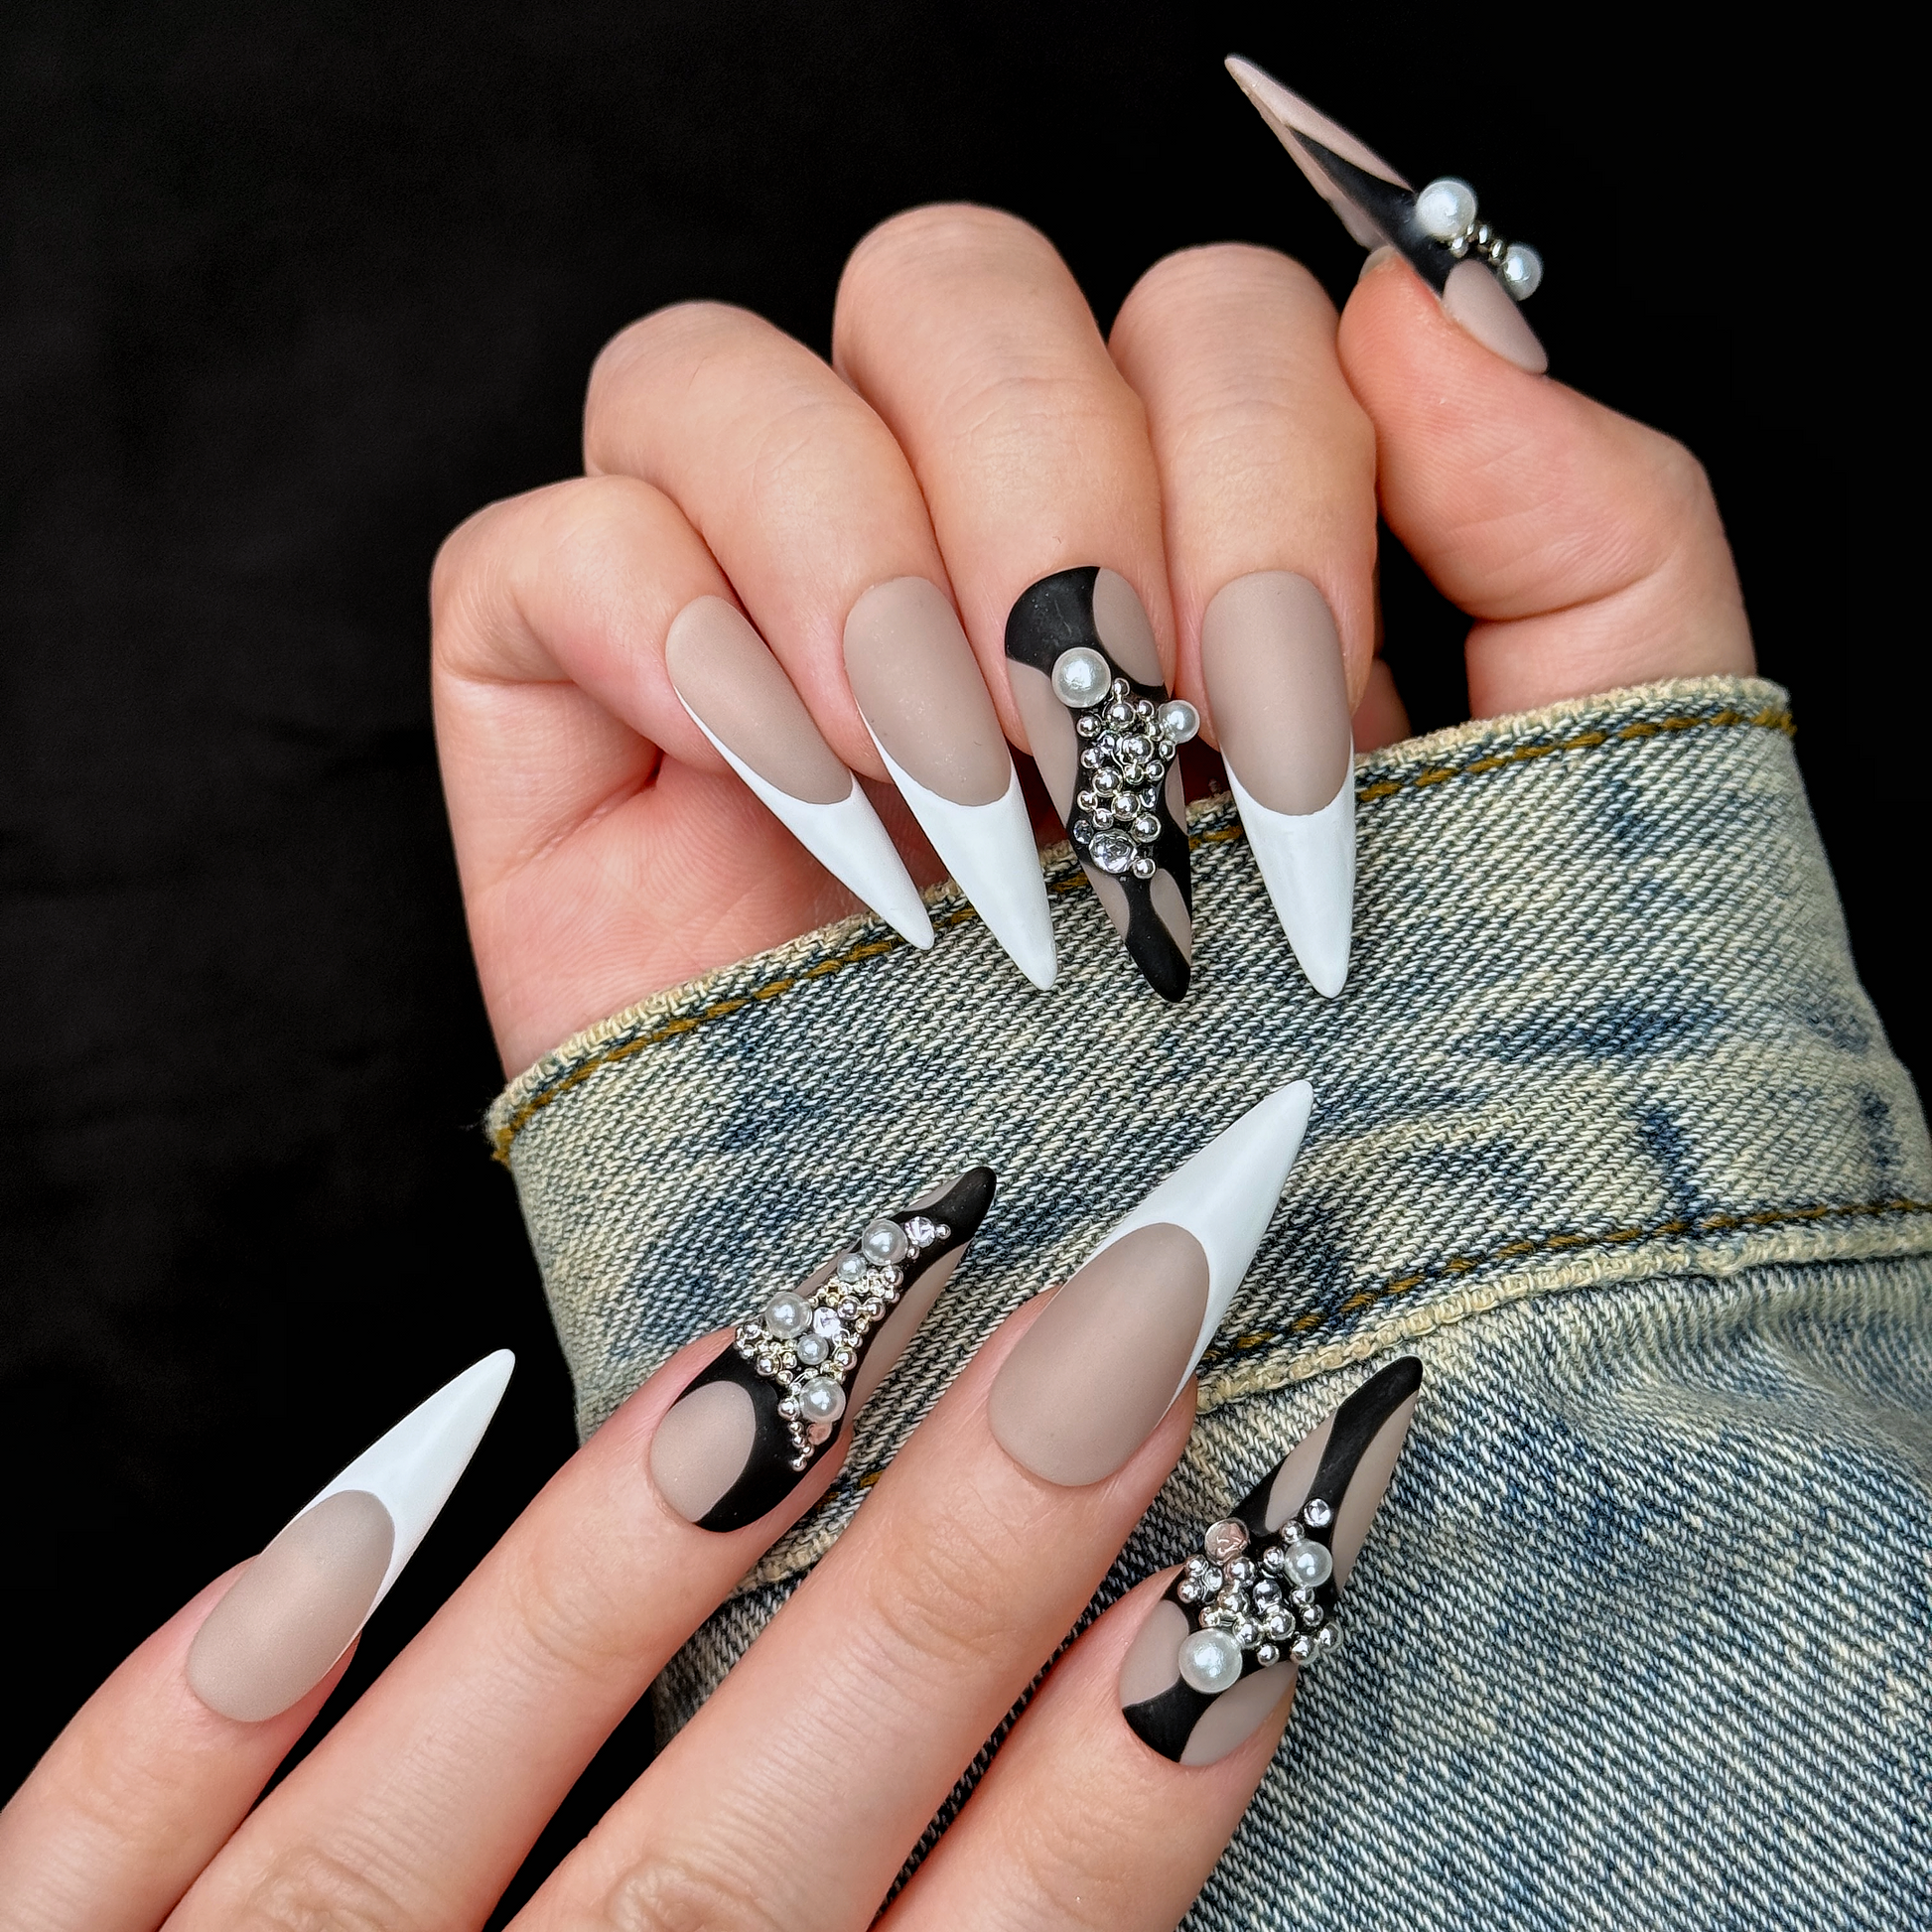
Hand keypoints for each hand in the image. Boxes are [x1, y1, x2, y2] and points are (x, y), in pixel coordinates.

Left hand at [0, 1109, 1421, 1931]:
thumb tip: (1121, 1769)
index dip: (1141, 1772)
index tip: (1292, 1506)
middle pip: (750, 1849)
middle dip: (959, 1576)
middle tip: (1130, 1302)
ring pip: (432, 1821)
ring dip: (620, 1576)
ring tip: (802, 1324)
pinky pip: (92, 1862)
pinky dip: (206, 1694)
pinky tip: (377, 1468)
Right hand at [431, 206, 1750, 1070]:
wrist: (1091, 1406)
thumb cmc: (1342, 1134)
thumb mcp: (1562, 826)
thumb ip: (1587, 537)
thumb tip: (1427, 295)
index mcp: (1180, 553)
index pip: (1189, 317)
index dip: (1260, 469)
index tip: (1288, 746)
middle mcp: (955, 564)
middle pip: (942, 289)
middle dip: (1054, 513)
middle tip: (1120, 776)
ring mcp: (748, 644)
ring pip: (713, 372)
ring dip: (859, 562)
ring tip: (961, 806)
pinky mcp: (576, 752)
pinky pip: (538, 550)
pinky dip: (660, 621)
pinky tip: (811, 800)